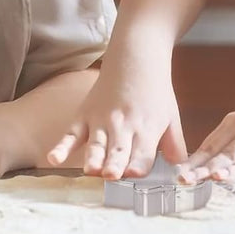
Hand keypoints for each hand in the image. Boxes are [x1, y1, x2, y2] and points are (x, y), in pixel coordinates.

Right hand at [46, 63, 186, 179]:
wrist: (135, 57)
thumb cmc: (154, 90)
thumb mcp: (171, 117)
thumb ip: (175, 146)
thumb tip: (180, 171)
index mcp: (147, 130)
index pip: (142, 157)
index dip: (138, 168)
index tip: (135, 176)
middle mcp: (123, 127)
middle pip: (118, 152)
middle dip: (115, 165)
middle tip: (111, 175)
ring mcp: (101, 121)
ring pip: (96, 145)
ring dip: (94, 158)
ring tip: (91, 169)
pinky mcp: (85, 115)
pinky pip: (71, 134)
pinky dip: (62, 147)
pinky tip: (54, 159)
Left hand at [178, 94, 234, 183]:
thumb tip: (213, 167)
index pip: (209, 143)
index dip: (193, 160)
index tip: (176, 174)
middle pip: (216, 150)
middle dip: (197, 166)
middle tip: (179, 180)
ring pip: (232, 155)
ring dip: (212, 169)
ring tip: (194, 179)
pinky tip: (226, 178)